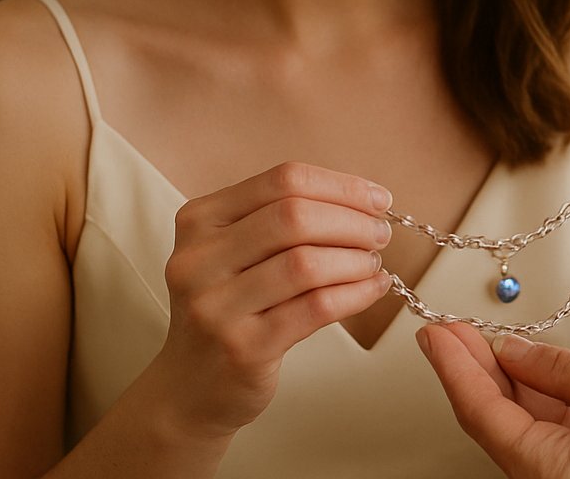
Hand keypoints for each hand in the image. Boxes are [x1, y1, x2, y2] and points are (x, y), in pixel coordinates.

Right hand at [150, 162, 393, 435]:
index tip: (377, 199)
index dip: (340, 187)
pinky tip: (372, 289)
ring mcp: (217, 306)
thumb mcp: (234, 251)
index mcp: (200, 220)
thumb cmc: (228, 309)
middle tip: (380, 234)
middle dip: (353, 222)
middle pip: (295, 217)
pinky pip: (316, 307)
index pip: (282, 180)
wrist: (189, 387)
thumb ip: (282, 218)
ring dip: (355, 260)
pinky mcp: (243, 348)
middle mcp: (199, 259)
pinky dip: (355, 293)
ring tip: (373, 264)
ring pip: (306, 263)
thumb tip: (364, 200)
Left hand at [418, 323, 569, 478]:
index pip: (479, 410)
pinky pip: (550, 425)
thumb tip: (512, 350)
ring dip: (499, 376)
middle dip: (469, 366)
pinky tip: (526, 363)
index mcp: (545, 469)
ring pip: (520, 419)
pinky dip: (535, 390)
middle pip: (493, 415)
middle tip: (447, 326)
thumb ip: (561, 369)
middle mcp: (549, 478)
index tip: (432, 332)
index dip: (452, 365)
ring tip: (478, 336)